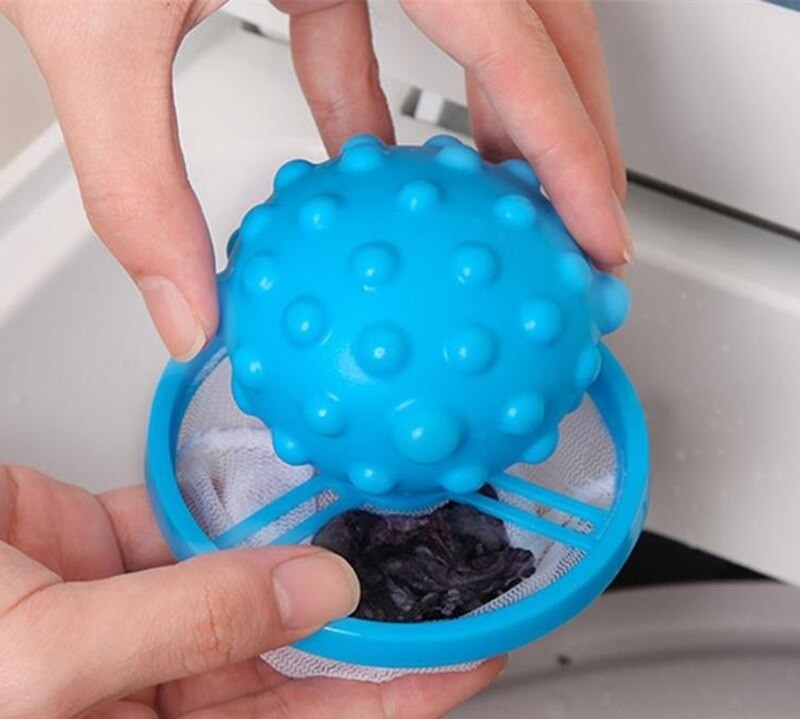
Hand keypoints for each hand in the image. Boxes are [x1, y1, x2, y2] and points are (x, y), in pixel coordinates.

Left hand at [0, 0, 629, 362]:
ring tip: (498, 209)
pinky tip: (375, 161)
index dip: (574, 150)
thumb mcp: (99, 27)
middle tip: (577, 228)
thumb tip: (190, 309)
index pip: (518, 45)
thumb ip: (141, 180)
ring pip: (478, 27)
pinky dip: (391, 103)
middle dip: (566, 136)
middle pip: (536, 31)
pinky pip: (389, 29)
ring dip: (494, 121)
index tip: (600, 232)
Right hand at [0, 466, 503, 718]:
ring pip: (251, 579)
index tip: (469, 654)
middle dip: (371, 613)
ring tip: (385, 514)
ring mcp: (138, 612)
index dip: (395, 694)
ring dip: (309, 546)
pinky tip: (286, 481)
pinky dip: (236, 499)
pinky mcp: (110, 546)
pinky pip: (192, 521)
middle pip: (295, 651)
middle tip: (447, 573)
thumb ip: (191, 622)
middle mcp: (157, 685)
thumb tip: (315, 588)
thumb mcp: (47, 665)